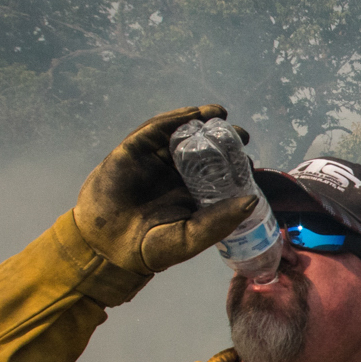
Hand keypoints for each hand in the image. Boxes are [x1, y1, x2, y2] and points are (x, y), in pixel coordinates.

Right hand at [74, 106, 256, 274]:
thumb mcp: (192, 236)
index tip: (249, 158)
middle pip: (204, 150)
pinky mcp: (134, 151)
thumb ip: (221, 220)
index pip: (218, 174)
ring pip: (181, 135)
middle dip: (222, 139)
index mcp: (193, 194)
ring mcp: (155, 161)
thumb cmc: (151, 247)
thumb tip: (253, 200)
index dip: (234, 164)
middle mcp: (176, 175)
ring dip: (200, 122)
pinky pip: (154, 131)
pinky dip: (173, 120)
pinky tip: (191, 114)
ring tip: (220, 114)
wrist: (108, 246)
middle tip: (241, 133)